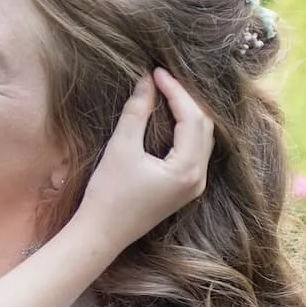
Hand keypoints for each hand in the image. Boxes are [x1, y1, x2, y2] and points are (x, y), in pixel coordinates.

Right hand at [73, 69, 213, 246]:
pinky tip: (169, 115)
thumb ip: (137, 112)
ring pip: (201, 138)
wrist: (101, 234)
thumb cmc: (108, 194)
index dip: (176, 90)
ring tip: (166, 91)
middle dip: (185, 99)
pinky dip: (185, 129)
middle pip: (204, 126)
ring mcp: (193, 185)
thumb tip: (147, 80)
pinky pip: (194, 150)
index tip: (157, 71)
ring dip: (187, 112)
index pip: (192, 117)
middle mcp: (198, 178)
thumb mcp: (122, 148)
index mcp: (188, 169)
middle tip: (163, 78)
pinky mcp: (184, 188)